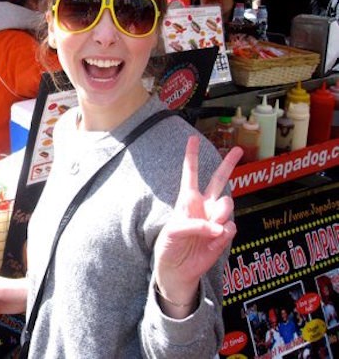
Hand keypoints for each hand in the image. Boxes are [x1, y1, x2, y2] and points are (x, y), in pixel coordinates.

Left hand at [153, 137, 241, 307]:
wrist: (177, 269)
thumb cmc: (170, 246)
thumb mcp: (173, 232)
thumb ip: (194, 225)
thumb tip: (219, 228)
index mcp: (187, 200)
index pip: (191, 174)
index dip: (192, 157)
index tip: (192, 138)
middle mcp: (204, 206)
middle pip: (219, 180)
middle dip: (228, 163)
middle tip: (238, 149)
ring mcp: (215, 219)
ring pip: (226, 204)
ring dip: (219, 214)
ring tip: (209, 230)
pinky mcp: (224, 235)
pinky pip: (230, 227)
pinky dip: (222, 234)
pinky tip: (213, 241)